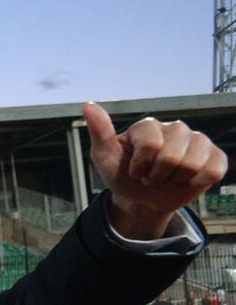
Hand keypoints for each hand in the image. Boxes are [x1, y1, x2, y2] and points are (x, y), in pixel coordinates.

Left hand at [83, 102, 227, 238]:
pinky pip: (213, 171)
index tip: (133, 170)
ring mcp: (197, 141)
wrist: (141, 199)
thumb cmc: (122, 175)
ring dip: (174, 180)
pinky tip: (186, 180)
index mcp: (149, 126)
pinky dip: (197, 182)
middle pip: (171, 157)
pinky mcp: (215, 157)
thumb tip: (88, 105)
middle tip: (150, 176)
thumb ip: (99, 132)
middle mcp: (175, 128)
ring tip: (166, 178)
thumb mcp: (104, 157)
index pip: (150, 145)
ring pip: (192, 164)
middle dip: (156, 176)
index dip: (139, 167)